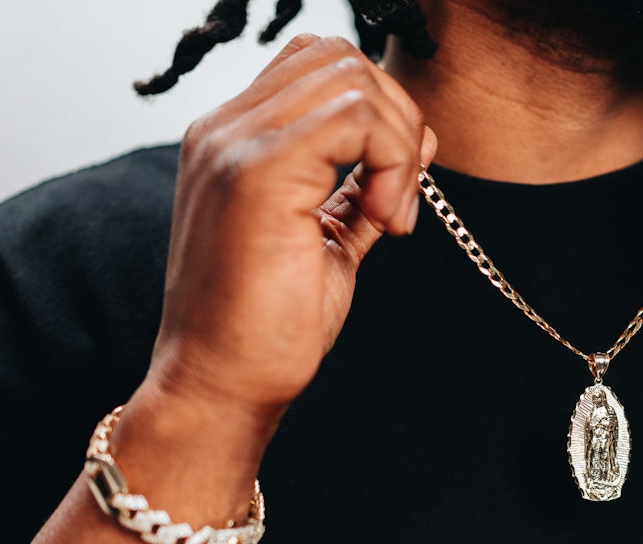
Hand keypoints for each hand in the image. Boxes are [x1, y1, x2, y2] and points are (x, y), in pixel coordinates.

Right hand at [147, 35, 435, 429]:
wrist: (222, 386)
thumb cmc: (268, 326)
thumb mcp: (331, 238)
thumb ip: (367, 183)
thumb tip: (421, 138)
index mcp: (234, 140)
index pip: (319, 66)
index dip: (379, 113)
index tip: (394, 190)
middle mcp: (225, 129)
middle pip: (339, 58)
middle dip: (396, 119)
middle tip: (400, 199)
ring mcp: (234, 144)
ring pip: (352, 80)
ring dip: (397, 144)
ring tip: (393, 216)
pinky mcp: (257, 171)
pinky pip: (355, 116)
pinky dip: (393, 162)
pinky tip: (389, 221)